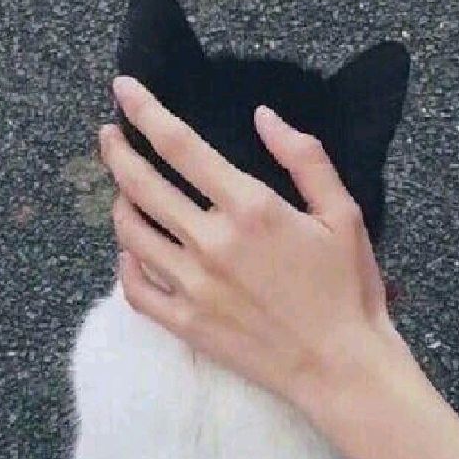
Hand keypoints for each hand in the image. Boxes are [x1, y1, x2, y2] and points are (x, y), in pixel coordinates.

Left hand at [99, 75, 394, 413]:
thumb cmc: (349, 289)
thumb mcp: (343, 213)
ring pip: (131, 233)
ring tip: (122, 190)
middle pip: (142, 185)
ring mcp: (193, 286)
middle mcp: (212, 242)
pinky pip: (135, 289)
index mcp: (250, 208)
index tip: (123, 90)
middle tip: (109, 135)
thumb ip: (305, 158)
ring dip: (119, 203)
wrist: (343, 368)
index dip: (145, 111)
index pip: (180, 146)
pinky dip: (125, 264)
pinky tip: (130, 252)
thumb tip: (265, 116)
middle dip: (117, 151)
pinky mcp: (186, 324)